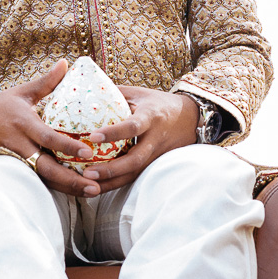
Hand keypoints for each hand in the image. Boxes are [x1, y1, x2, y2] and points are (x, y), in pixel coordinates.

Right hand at [0, 59, 99, 196]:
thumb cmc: (2, 104)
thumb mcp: (23, 92)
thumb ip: (47, 81)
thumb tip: (66, 63)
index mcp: (24, 123)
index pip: (48, 138)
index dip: (68, 147)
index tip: (89, 153)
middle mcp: (20, 144)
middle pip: (46, 167)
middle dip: (71, 180)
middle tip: (95, 186)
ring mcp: (17, 159)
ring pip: (43, 178)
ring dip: (67, 188)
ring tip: (92, 191)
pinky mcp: (16, 168)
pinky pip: (38, 180)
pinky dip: (57, 187)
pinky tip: (77, 192)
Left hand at [81, 87, 198, 193]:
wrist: (191, 117)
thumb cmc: (158, 103)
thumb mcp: (139, 94)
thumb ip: (115, 94)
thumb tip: (86, 92)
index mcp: (151, 116)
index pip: (133, 126)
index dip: (114, 132)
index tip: (93, 136)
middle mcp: (156, 138)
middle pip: (135, 159)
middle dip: (111, 169)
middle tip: (87, 172)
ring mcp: (157, 154)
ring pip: (135, 173)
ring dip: (112, 181)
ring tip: (88, 184)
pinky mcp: (155, 164)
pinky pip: (136, 176)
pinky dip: (117, 183)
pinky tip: (99, 187)